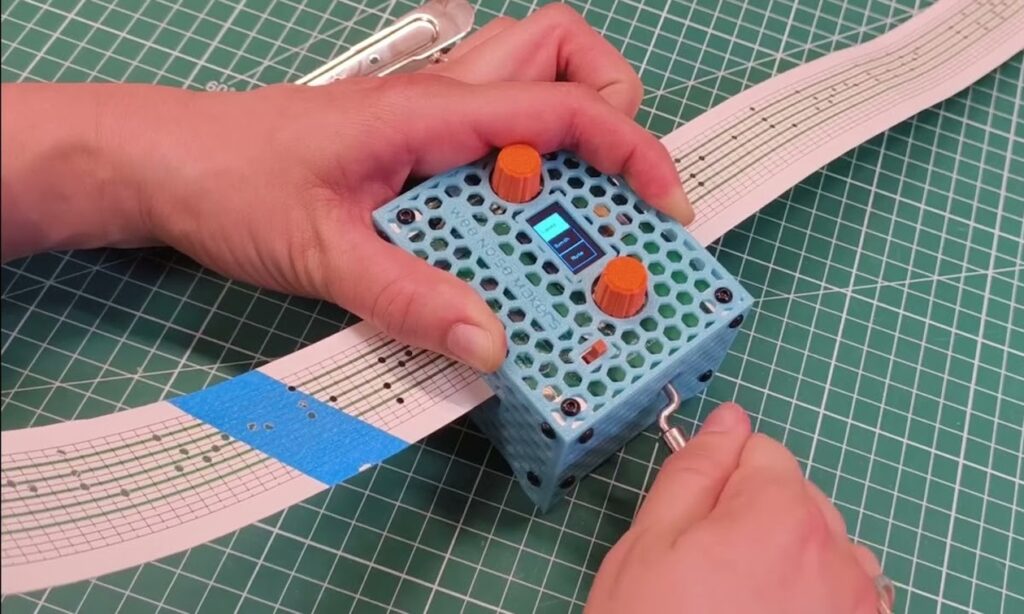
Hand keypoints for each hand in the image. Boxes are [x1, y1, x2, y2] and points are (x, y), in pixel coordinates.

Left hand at [1, 4, 691, 372]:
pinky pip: (488, 132)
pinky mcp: (409, 142)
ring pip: (526, 76)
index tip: (664, 203)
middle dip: (609, 104)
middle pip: (558, 50)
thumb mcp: (322, 253)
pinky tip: (493, 225)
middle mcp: (439, 99)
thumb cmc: (232, 181)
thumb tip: (487, 341)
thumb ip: (406, 297)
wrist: (165, 163)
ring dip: (565, 127)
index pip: (561, 106)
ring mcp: (424, 115)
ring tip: (560, 208)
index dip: (630, 148)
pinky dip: (515, 167)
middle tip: (606, 186)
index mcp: (430, 111)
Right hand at [586, 403, 889, 613]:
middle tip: (707, 570)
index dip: (719, 480)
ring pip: (825, 543)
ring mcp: (859, 602)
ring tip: (740, 604)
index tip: (695, 520)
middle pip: (797, 496)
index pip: (760, 451)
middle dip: (755, 516)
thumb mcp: (650, 545)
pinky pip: (847, 590)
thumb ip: (695, 472)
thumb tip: (726, 421)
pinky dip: (816, 596)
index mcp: (780, 515)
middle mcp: (836, 553)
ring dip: (791, 555)